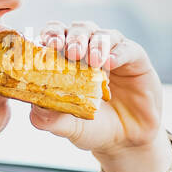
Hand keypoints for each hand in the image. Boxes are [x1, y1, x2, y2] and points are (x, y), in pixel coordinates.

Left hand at [28, 19, 163, 158]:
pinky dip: (119, 53)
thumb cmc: (93, 128)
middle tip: (71, 51)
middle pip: (79, 29)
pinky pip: (128, 49)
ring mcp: (113, 53)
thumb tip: (34, 109)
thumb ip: (51, 119)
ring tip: (93, 60)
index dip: (50, 34)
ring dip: (96, 44)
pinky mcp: (136, 60)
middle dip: (74, 37)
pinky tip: (111, 62)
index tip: (48, 44)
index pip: (55, 35)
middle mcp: (89, 50)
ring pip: (103, 35)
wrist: (126, 142)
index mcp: (66, 59)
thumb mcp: (70, 127)